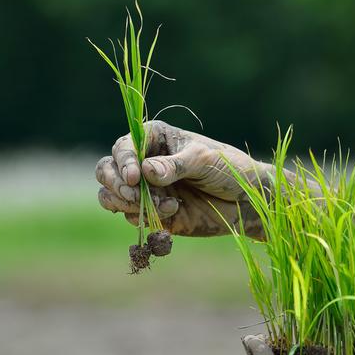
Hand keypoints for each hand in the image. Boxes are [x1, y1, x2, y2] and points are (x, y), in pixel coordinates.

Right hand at [96, 120, 266, 236]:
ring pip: (111, 195)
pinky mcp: (152, 212)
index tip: (135, 178)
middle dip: (116, 184)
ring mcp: (146, 189)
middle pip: (107, 170)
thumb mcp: (204, 161)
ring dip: (126, 203)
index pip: (123, 146)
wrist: (247, 201)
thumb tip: (145, 172)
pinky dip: (145, 217)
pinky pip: (130, 216)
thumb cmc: (230, 169)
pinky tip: (175, 211)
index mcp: (154, 138)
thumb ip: (175, 166)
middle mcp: (145, 162)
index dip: (123, 162)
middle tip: (136, 196)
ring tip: (159, 205)